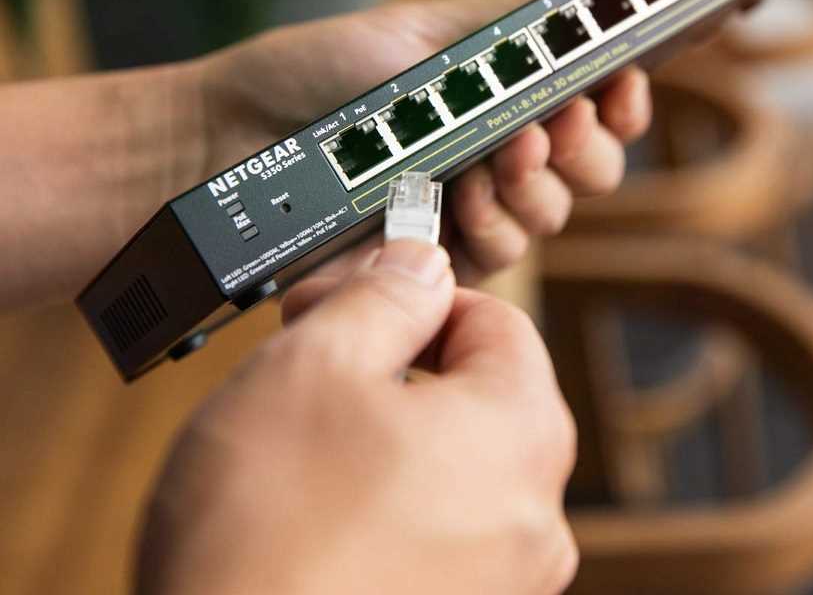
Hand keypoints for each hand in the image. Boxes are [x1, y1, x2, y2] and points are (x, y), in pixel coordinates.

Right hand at [135, 239, 577, 594]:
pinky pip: (440, 528)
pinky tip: (321, 513)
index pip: (497, 318)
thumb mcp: (313, 364)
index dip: (418, 296)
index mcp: (520, 433)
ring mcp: (505, 580)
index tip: (358, 303)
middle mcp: (534, 514)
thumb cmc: (264, 539)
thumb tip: (419, 264)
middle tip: (319, 364)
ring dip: (390, 433)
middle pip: (480, 390)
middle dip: (400, 363)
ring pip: (455, 461)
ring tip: (309, 445)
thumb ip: (383, 294)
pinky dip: (392, 502)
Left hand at [196, 0, 651, 283]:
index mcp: (502, 92)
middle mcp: (498, 151)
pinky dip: (488, 230)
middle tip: (540, 125)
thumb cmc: (318, 72)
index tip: (619, 85)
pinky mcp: (436, 258)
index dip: (623, 99)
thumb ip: (505, 20)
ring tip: (484, 164)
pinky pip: (499, 259)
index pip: (595, 104)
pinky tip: (453, 207)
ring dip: (529, 189)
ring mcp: (471, 207)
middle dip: (580, 147)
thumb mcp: (416, 35)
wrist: (234, 136)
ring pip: (550, 215)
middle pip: (591, 168)